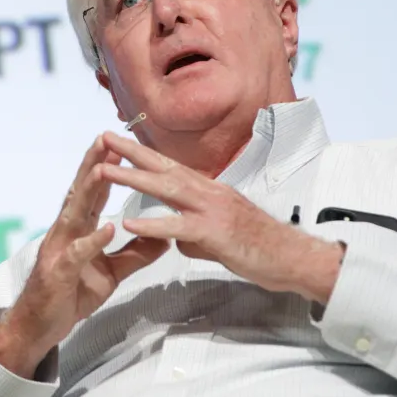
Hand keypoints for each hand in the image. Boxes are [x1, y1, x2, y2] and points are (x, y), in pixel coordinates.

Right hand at [0, 135, 169, 378]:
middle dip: (93, 164)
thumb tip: (164, 237)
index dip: (105, 167)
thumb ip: (135, 254)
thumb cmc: (72, 294)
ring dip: (88, 190)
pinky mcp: (58, 272)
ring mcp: (59, 249)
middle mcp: (65, 232)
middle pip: (80, 192)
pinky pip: (77, 253)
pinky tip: (107, 227)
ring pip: (74, 214)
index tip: (119, 144)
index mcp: (78, 229)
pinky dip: (92, 239)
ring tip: (103, 168)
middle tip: (106, 138)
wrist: (42, 327)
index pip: (93, 193)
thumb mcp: (112, 273)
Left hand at [97, 132, 342, 303]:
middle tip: (103, 138)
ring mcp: (212, 209)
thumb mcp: (220, 236)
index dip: (144, 154)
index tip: (119, 142)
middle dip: (131, 153)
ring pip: (166, 189)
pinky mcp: (215, 232)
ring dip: (133, 178)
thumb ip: (195, 234)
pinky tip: (128, 223)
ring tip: (104, 171)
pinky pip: (178, 226)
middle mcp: (210, 192)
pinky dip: (152, 224)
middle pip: (164, 167)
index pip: (171, 167)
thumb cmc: (261, 248)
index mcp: (210, 190)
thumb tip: (177, 240)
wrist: (294, 258)